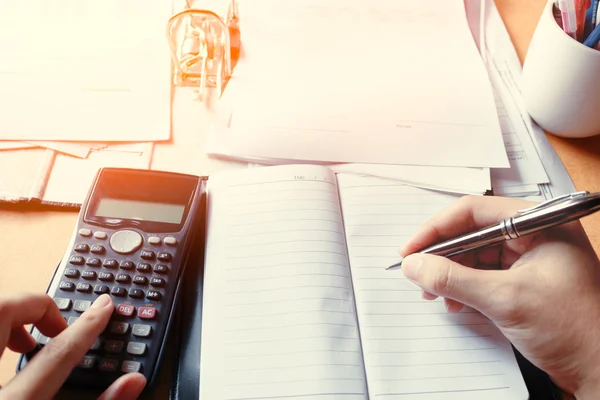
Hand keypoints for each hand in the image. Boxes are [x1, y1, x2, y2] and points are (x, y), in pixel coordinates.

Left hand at [0, 293, 145, 398]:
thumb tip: (132, 381)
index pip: (58, 354)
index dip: (87, 326)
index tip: (104, 308)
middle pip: (5, 310)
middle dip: (36, 307)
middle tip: (58, 326)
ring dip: (13, 316)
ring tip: (30, 339)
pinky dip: (0, 331)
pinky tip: (10, 351)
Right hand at [397, 195, 599, 399]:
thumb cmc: (577, 330)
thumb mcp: (505, 300)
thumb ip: (453, 279)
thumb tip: (416, 265)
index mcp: (540, 223)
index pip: (475, 211)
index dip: (437, 229)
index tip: (411, 248)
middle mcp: (535, 234)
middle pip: (472, 232)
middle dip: (442, 256)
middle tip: (418, 272)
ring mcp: (531, 257)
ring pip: (475, 254)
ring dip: (451, 274)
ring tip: (435, 293)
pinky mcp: (524, 279)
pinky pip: (484, 273)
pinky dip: (465, 287)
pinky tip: (456, 302)